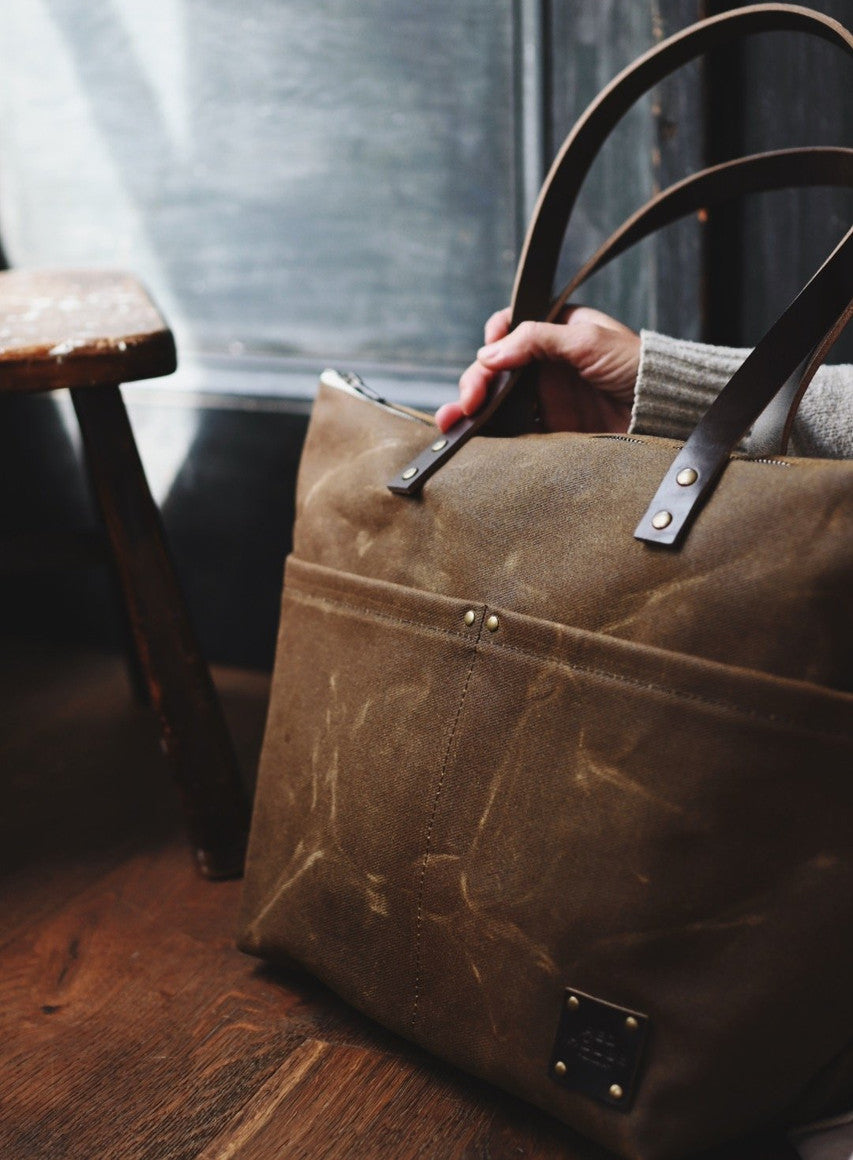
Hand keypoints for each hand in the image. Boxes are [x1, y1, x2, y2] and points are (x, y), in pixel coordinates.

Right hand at [435, 305, 639, 433]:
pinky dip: (489, 431)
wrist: (665, 412)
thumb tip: (490, 352)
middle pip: (496, 366)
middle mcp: (549, 360)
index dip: (493, 339)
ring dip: (471, 407)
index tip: (487, 356)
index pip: (512, 327)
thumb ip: (537, 340)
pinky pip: (511, 426)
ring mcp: (547, 394)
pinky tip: (470, 436)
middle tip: (468, 400)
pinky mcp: (550, 425)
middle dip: (475, 380)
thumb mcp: (587, 340)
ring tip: (451, 421)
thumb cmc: (637, 367)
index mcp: (559, 329)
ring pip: (497, 397)